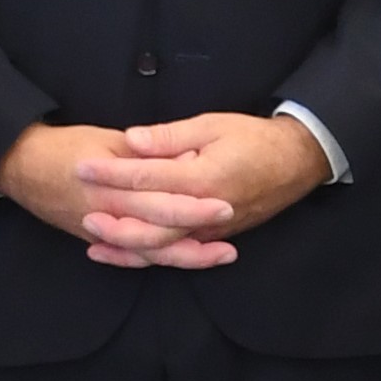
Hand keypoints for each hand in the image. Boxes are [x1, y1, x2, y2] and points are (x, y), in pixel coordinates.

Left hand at [67, 111, 332, 269]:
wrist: (298, 162)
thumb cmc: (255, 138)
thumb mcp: (212, 125)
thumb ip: (170, 137)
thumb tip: (132, 140)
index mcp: (203, 178)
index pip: (148, 178)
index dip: (112, 173)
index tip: (83, 167)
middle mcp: (206, 211)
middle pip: (151, 225)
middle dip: (114, 221)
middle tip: (82, 212)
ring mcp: (212, 229)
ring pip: (163, 247)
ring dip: (127, 247)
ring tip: (94, 242)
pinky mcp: (216, 236)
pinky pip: (179, 253)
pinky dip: (150, 256)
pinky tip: (127, 254)